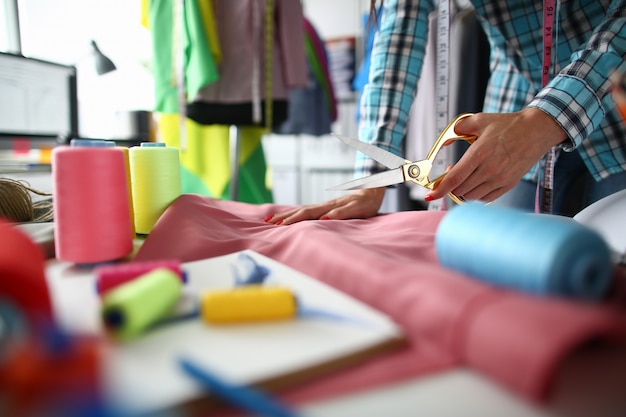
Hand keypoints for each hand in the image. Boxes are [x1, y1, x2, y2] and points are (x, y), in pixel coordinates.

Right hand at [264, 187, 385, 224]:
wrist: (372, 191)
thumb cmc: (366, 204)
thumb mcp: (357, 209)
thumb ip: (341, 214)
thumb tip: (323, 219)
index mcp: (329, 208)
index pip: (306, 214)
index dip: (292, 220)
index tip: (279, 226)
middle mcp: (323, 206)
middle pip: (299, 211)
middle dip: (283, 217)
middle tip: (267, 223)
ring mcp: (323, 206)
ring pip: (301, 210)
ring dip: (286, 215)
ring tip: (270, 220)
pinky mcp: (325, 207)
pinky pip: (306, 211)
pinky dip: (294, 214)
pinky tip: (288, 218)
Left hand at [425, 109, 567, 202]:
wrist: (537, 130)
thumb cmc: (508, 125)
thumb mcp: (480, 120)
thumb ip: (459, 128)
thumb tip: (446, 140)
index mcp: (480, 153)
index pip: (454, 177)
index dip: (439, 189)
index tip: (430, 194)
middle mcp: (490, 169)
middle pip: (460, 189)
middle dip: (450, 185)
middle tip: (450, 172)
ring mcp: (500, 179)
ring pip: (471, 196)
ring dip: (462, 189)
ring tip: (465, 175)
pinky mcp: (509, 184)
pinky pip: (485, 198)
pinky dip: (476, 194)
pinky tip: (476, 182)